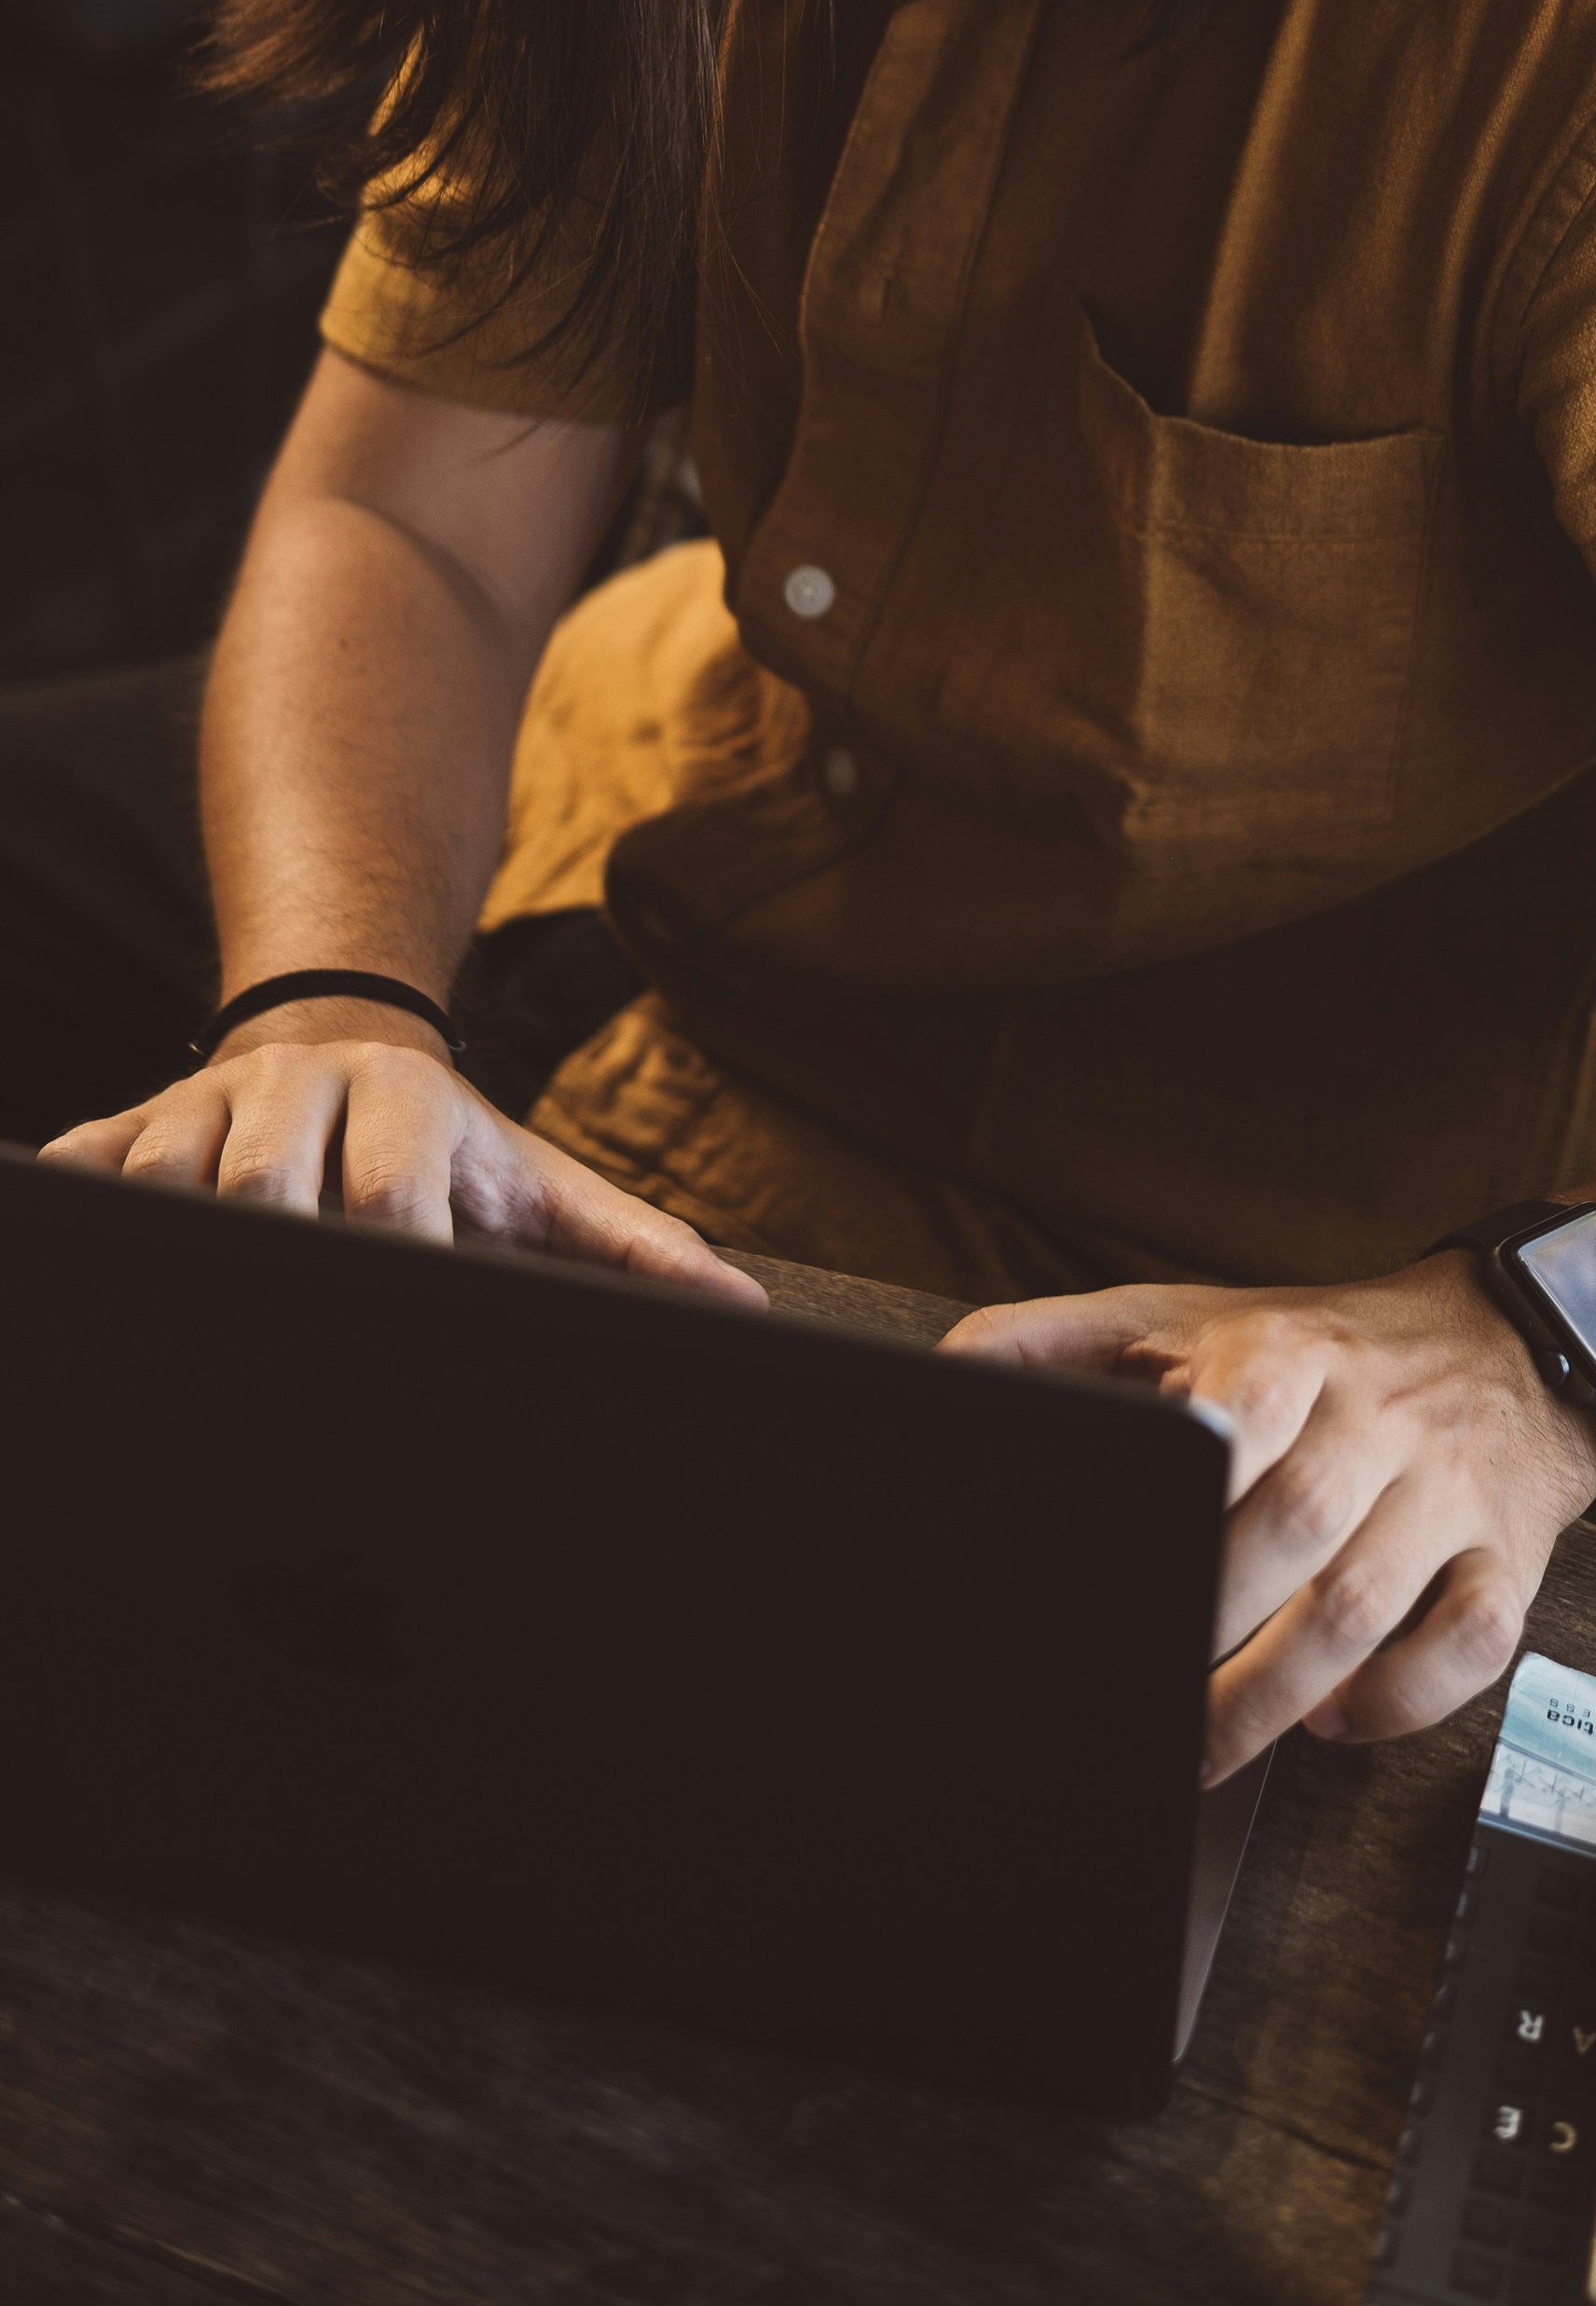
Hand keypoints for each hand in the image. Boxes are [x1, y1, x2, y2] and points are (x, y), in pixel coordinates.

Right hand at [40, 1003, 763, 1307]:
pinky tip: (104, 1270)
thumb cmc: (449, 1146)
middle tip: (291, 1330)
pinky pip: (80, 1165)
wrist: (340, 1038)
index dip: (391, 1255)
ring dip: (180, 1242)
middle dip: (275, 1253)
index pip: (387, 1191)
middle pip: (263, 1185)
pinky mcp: (127, 1121)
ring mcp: (206, 1106)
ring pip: (166, 1178)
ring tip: (207, 1314)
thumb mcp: (543, 1183)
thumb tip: (742, 1309)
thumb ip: (639, 1248)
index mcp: (404, 1103)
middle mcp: (299, 1090)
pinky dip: (81, 1214)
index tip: (399, 1312)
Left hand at [942, 1257, 1595, 1780]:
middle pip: (1298, 1527)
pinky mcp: (1507, 1559)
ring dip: (1278, 1694)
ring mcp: (1449, 1492)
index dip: (1185, 1496)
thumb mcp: (1184, 1318)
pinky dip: (1400, 1699)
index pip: (1240, 1417)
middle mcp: (1377, 1420)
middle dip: (1212, 1624)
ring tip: (1203, 1748)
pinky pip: (1471, 1643)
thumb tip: (938, 1382)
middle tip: (1142, 1697)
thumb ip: (1056, 1343)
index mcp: (1290, 1355)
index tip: (1120, 1572)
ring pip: (1369, 1603)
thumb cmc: (1319, 1351)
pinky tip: (1334, 1718)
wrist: (1508, 1344)